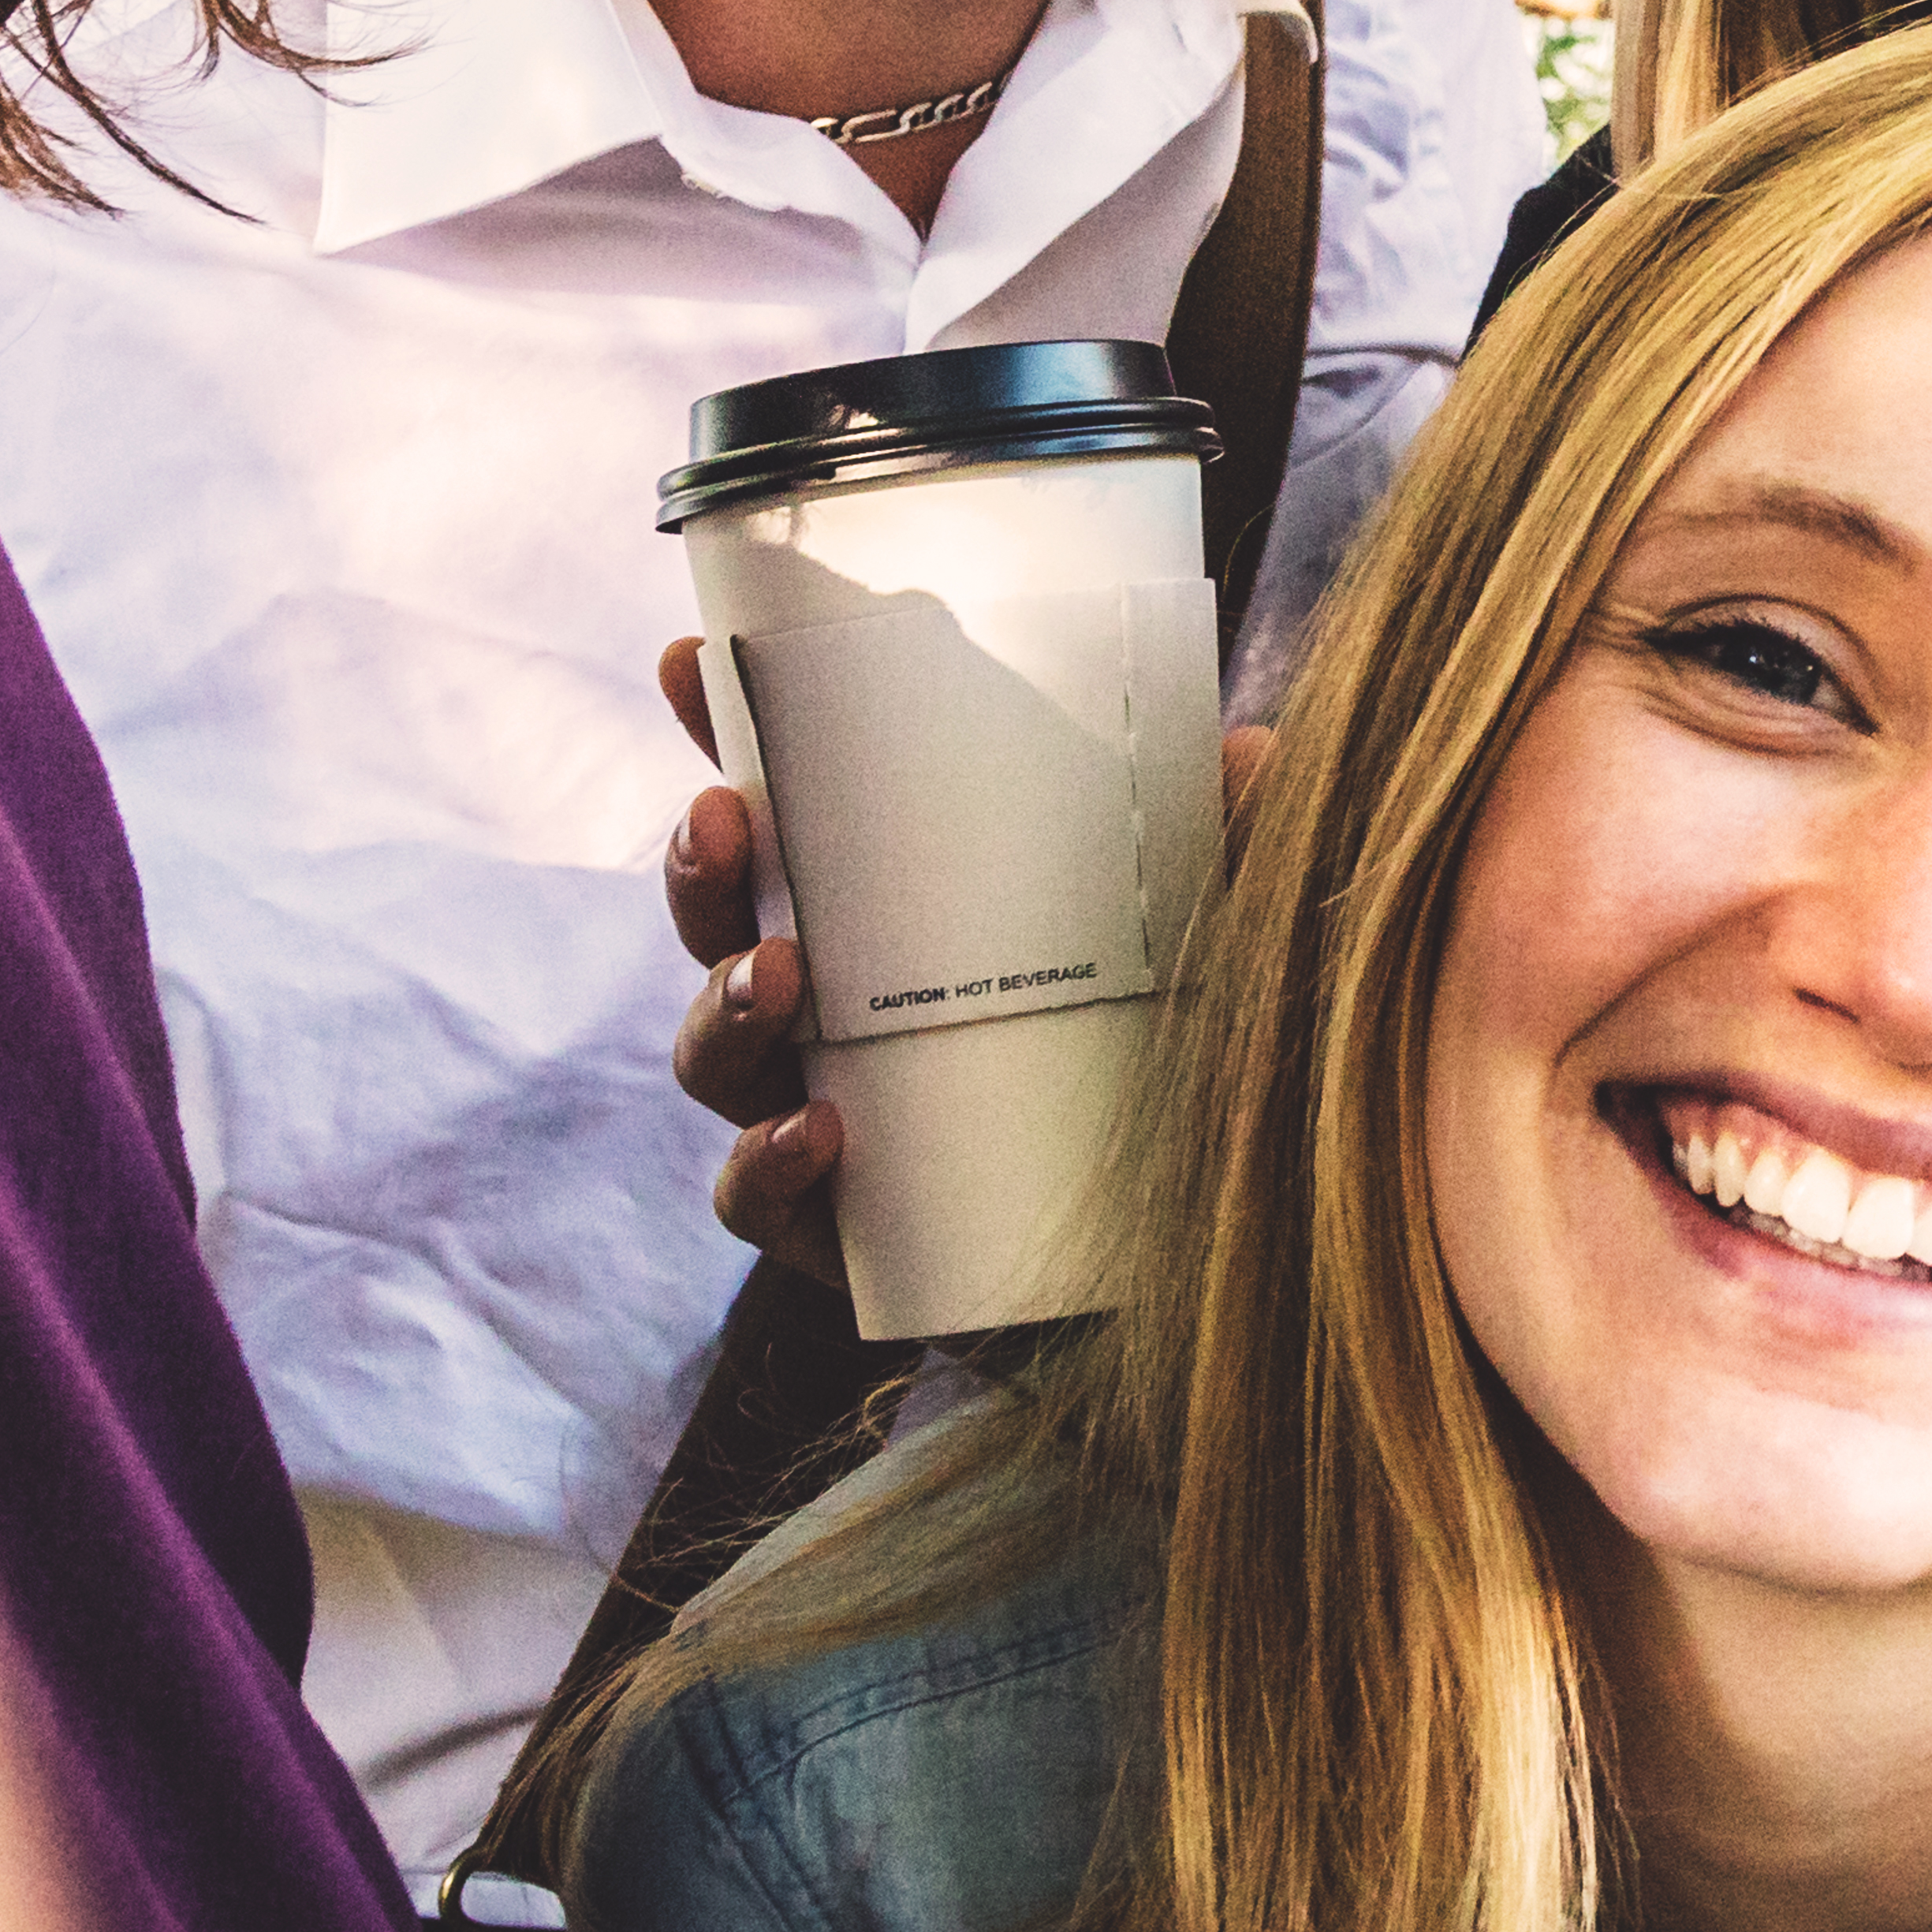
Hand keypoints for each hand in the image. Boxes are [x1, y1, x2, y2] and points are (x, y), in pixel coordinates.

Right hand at [654, 635, 1278, 1277]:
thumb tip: (1249, 749)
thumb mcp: (1207, 953)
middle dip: (701, 864)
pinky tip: (819, 1133)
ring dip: (722, 1002)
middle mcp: (832, 1008)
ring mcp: (813, 1116)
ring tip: (779, 977)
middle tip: (724, 817)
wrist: (1181, 1270)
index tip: (682, 661)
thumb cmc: (1170, 1075)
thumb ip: (1229, 859)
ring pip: (714, 1052)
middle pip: (719, 922)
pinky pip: (756, 1198)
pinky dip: (769, 1163)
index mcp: (890, 913)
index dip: (720, 733)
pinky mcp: (831, 1233)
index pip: (787, 810)